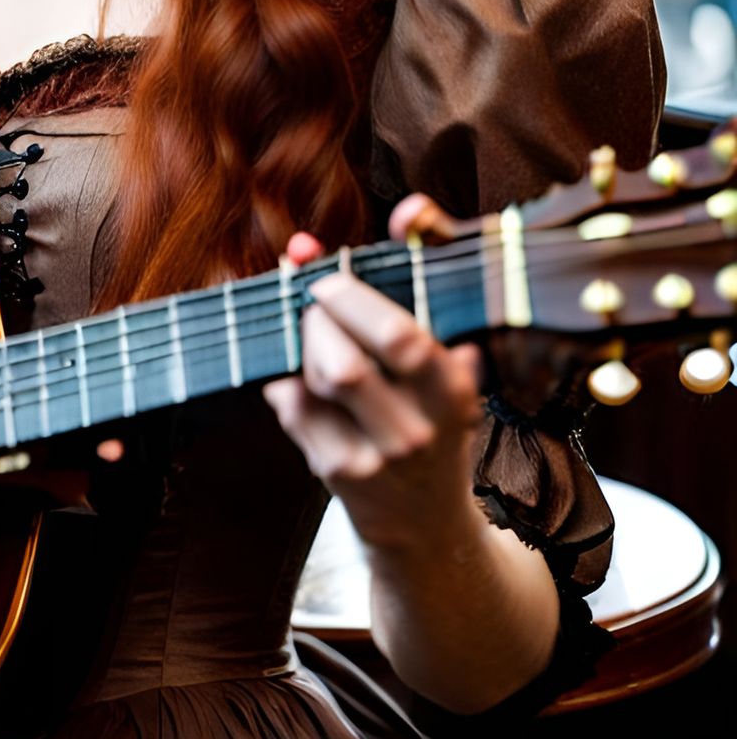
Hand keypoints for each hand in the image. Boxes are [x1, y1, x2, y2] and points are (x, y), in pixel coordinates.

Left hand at [262, 195, 485, 556]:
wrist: (426, 528)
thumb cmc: (433, 425)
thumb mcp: (447, 367)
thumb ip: (429, 290)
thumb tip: (410, 210)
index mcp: (452, 392)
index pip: (403, 338)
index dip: (353, 296)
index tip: (328, 273)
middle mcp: (416, 429)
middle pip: (347, 363)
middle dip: (317, 317)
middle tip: (310, 297)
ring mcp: (373, 456)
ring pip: (315, 382)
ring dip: (301, 343)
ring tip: (308, 332)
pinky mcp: (335, 473)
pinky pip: (292, 406)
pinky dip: (286, 377)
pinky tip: (298, 373)